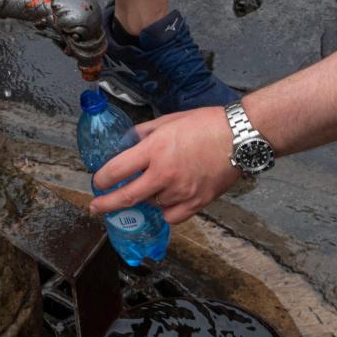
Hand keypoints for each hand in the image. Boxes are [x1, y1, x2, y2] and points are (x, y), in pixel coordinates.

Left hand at [88, 106, 238, 224]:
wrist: (240, 136)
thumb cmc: (205, 124)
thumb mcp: (167, 121)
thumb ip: (143, 134)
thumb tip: (127, 143)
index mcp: (155, 150)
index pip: (117, 170)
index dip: (102, 179)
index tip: (97, 182)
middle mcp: (165, 173)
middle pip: (127, 197)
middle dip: (106, 204)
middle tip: (96, 207)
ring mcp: (181, 191)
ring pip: (151, 204)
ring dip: (145, 198)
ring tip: (149, 187)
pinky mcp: (198, 202)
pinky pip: (172, 216)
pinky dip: (165, 211)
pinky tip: (165, 201)